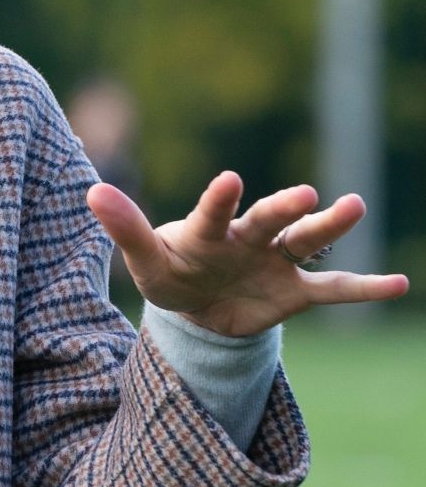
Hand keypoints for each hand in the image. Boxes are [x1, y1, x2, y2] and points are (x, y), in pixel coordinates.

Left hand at [86, 171, 409, 336]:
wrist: (198, 305)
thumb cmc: (169, 272)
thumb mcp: (144, 259)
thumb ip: (125, 228)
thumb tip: (91, 192)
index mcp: (207, 230)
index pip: (213, 213)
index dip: (218, 200)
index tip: (229, 180)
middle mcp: (247, 237)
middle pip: (268, 220)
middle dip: (284, 209)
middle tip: (306, 195)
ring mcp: (274, 261)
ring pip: (306, 241)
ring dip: (330, 227)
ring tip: (353, 205)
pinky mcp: (294, 290)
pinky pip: (333, 288)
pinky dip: (364, 287)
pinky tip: (400, 284)